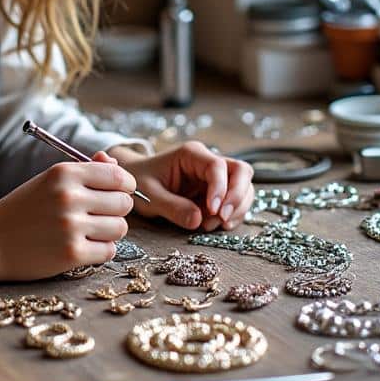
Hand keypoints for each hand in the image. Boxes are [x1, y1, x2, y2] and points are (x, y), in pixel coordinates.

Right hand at [0, 153, 134, 282]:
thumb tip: (115, 165)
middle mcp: (69, 197)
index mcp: (65, 173)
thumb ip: (86, 170)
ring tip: (90, 232)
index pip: (119, 176)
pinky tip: (84, 247)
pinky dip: (100, 251)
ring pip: (120, 228)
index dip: (124, 186)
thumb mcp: (50, 180)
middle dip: (116, 210)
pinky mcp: (70, 254)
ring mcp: (70, 226)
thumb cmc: (24, 209)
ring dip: (109, 232)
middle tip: (99, 216)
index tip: (116, 193)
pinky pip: (109, 251)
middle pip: (124, 203)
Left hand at [113, 142, 253, 231]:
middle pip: (242, 172)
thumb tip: (198, 221)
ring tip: (211, 225)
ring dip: (236, 209)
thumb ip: (172, 207)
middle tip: (222, 218)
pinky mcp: (218, 192)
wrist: (135, 182)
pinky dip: (233, 215)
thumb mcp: (150, 196)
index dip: (221, 188)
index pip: (218, 166)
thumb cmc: (141, 182)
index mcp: (191, 154)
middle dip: (238, 196)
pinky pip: (236, 202)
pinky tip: (217, 226)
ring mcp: (216, 177)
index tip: (213, 211)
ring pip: (244, 187)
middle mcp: (208, 162)